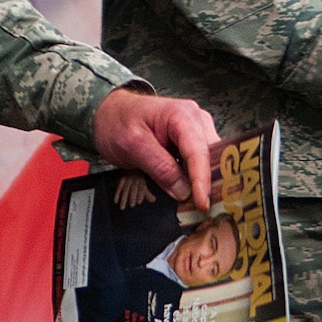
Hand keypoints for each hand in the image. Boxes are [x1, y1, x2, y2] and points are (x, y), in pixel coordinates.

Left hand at [92, 88, 220, 210]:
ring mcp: (195, 130)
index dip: (202, 179)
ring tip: (199, 204)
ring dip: (205, 181)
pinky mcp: (191, 141)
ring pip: (209, 159)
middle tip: (204, 209)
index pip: (198, 151)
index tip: (202, 204)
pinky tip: (193, 193)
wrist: (111, 113)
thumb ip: (159, 167)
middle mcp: (196, 119)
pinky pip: (200, 161)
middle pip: (211, 155)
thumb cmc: (118, 122)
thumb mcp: (132, 145)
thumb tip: (184, 191)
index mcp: (183, 114)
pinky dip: (197, 178)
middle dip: (210, 181)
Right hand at [113, 170, 157, 209]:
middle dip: (132, 197)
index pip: (141, 188)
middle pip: (133, 189)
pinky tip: (115, 202)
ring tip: (122, 208)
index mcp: (141, 180)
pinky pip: (118, 188)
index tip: (139, 202)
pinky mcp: (121, 180)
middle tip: (132, 206)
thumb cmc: (138, 179)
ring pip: (125, 190)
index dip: (140, 195)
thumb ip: (148, 194)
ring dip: (124, 199)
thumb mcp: (143, 184)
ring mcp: (127, 179)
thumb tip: (154, 200)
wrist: (131, 166)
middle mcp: (134, 179)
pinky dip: (117, 195)